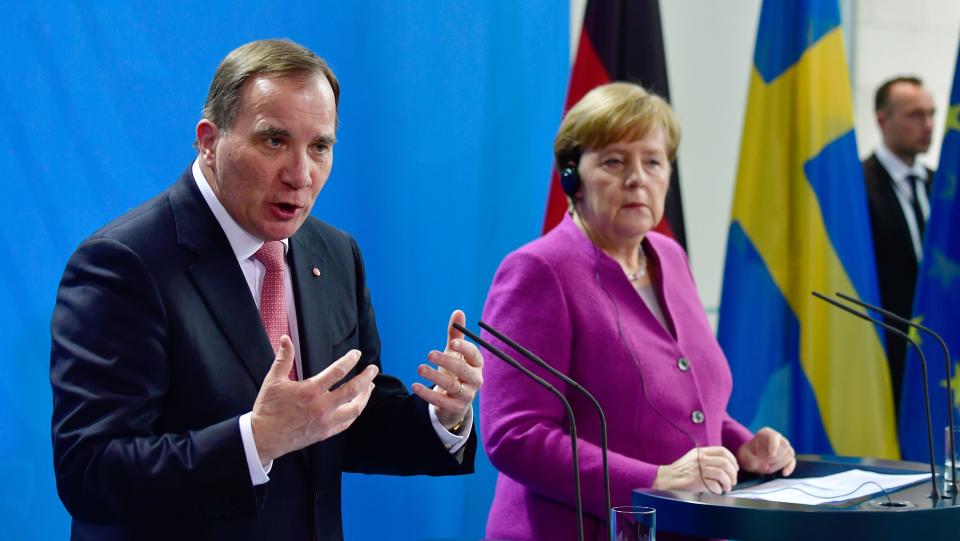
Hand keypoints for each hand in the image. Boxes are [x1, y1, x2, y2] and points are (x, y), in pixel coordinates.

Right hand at [251, 335, 378, 463]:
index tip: (356, 354)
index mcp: (310, 390)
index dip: (350, 360)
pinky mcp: (325, 433)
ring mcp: (325, 421)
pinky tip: (358, 406)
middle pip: (353, 390)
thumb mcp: (273, 380)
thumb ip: (284, 358)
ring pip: (354, 409)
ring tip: (370, 386)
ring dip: (365, 396)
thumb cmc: (268, 408)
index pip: (337, 371)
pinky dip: (355, 413)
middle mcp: (321, 406)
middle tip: (373, 369)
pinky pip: (347, 423)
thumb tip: (286, 339)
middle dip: (366, 378)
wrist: (264, 437)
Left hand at [411, 310, 482, 430]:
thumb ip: (456, 335)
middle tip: (429, 354)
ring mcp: (467, 395)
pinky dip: (427, 394)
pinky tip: (415, 385)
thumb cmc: (455, 372)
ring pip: (452, 385)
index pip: (474, 355)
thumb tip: (458, 312)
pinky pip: (441, 401)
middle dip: (446, 361)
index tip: (452, 343)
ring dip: (434, 377)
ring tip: (419, 368)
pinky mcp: (456, 408)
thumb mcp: (455, 354)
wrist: (455, 402)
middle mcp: (475, 379)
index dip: (465, 348)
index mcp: (476, 364)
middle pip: (463, 370)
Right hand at [652, 446, 738, 493]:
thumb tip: (726, 466)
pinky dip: (719, 490)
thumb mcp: (693, 459)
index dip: (732, 460)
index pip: (722, 451)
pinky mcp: (696, 481)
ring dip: (728, 483)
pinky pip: (714, 485)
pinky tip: (717, 491)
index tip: (735, 468)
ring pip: (722, 474)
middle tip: (733, 481)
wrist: (666, 479)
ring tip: (727, 488)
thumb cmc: (680, 471)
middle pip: (725, 463)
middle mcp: (700, 459)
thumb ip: (707, 459)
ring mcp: (698, 469)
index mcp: (700, 452)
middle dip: (733, 474)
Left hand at [736, 427, 795, 475]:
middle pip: (784, 445)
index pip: (774, 436)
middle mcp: (777, 438)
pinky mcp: (787, 456)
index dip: (775, 445)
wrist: (750, 460)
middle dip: (776, 458)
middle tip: (766, 465)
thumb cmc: (747, 454)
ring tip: (768, 469)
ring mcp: (784, 447)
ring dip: (780, 464)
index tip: (771, 455)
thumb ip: (751, 461)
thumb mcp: (744, 456)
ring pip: (789, 453)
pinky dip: (789, 467)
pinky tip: (784, 473)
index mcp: (766, 433)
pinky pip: (792, 461)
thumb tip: (764, 466)